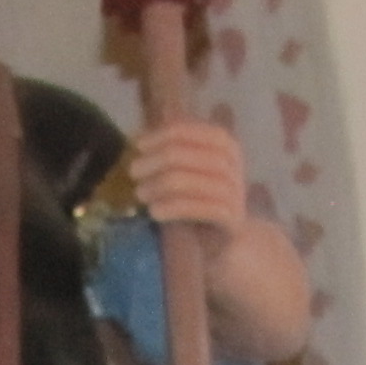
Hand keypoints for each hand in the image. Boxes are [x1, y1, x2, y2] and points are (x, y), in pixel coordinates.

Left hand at [128, 116, 251, 237]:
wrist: (224, 235)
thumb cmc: (202, 195)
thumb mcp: (189, 166)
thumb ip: (173, 146)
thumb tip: (143, 129)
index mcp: (223, 144)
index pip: (184, 132)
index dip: (157, 137)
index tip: (137, 146)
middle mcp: (230, 164)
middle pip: (179, 155)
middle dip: (151, 162)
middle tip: (133, 172)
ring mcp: (232, 190)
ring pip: (182, 182)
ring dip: (155, 187)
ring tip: (140, 194)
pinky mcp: (229, 216)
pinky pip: (192, 208)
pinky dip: (169, 208)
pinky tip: (154, 212)